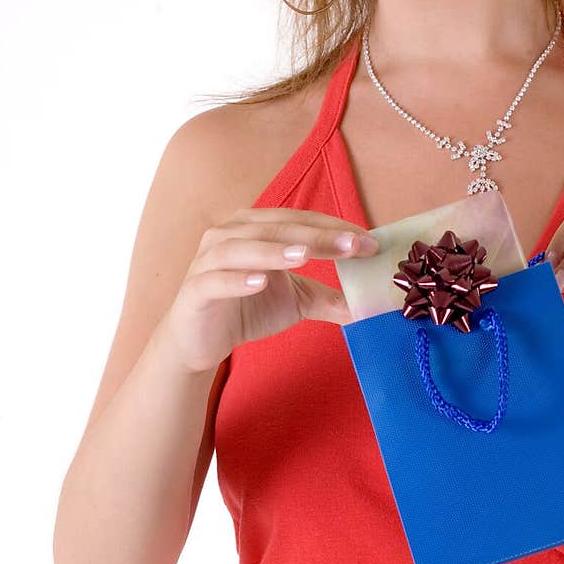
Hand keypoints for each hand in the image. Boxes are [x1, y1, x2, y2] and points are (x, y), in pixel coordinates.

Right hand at [162, 208, 378, 373]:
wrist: (199, 342)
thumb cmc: (246, 308)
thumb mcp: (296, 301)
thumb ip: (329, 298)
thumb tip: (368, 304)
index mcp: (255, 227)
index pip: (300, 221)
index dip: (335, 229)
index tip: (369, 243)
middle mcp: (229, 234)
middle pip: (276, 228)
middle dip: (317, 236)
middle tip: (351, 246)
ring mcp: (208, 260)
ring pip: (242, 247)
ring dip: (275, 250)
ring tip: (306, 255)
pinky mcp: (194, 290)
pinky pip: (214, 280)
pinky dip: (237, 279)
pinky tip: (260, 282)